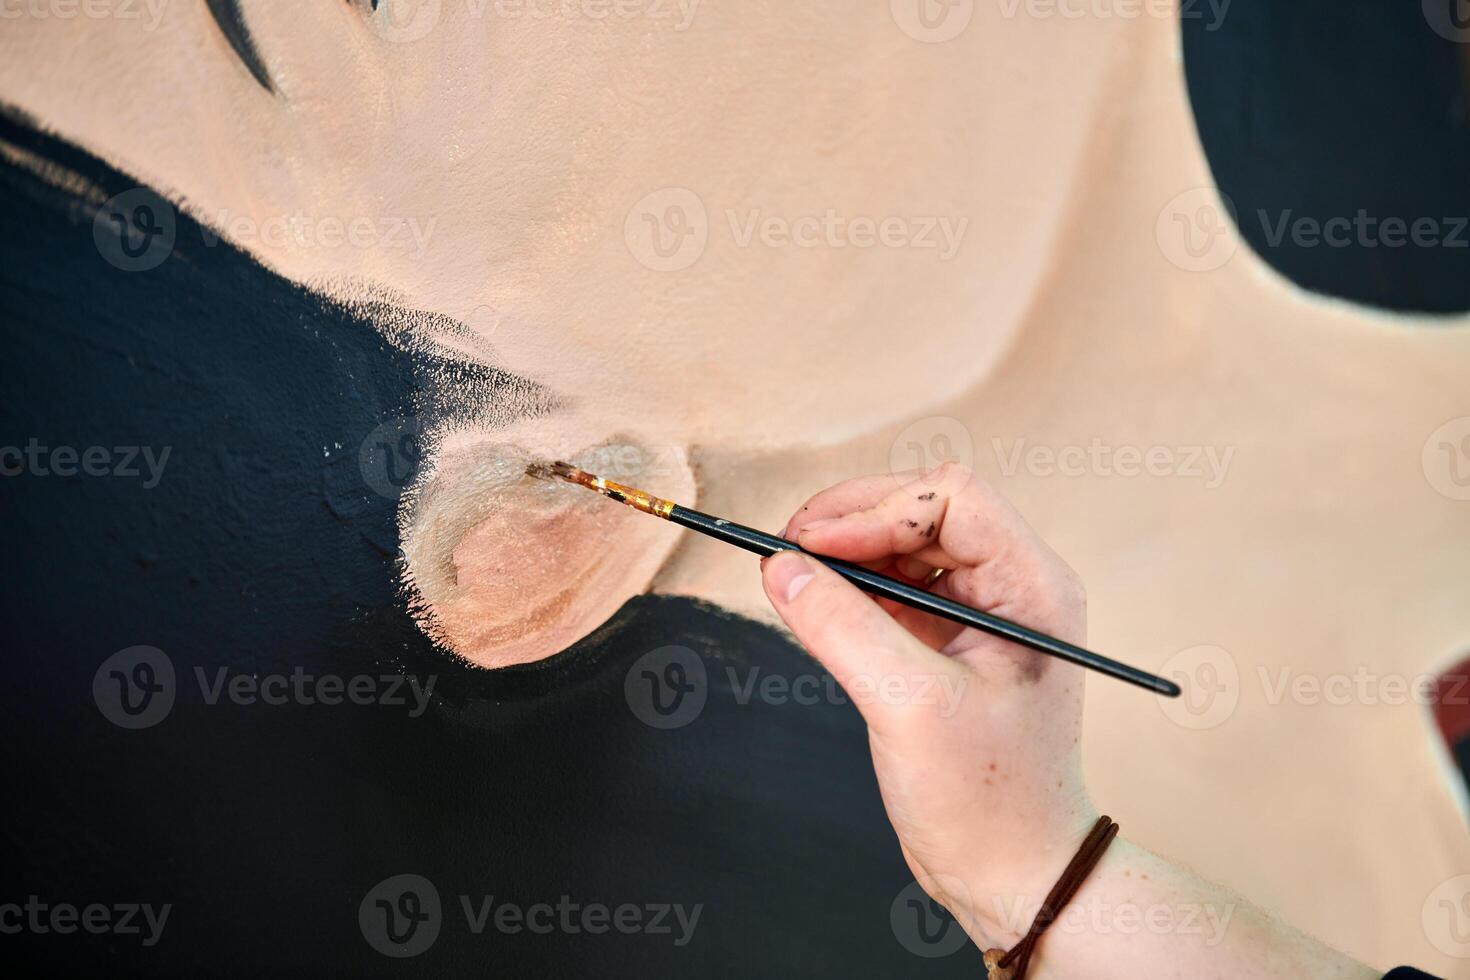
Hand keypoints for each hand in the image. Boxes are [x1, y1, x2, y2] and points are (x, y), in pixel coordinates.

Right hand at [760, 463, 1095, 945]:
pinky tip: (814, 606)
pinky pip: (892, 591)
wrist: (1014, 876)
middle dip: (852, 524)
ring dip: (845, 555)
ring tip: (792, 577)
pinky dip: (849, 590)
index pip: (951, 499)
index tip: (812, 544)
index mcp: (1031, 586)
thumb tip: (781, 567)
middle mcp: (1011, 588)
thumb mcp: (910, 706)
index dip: (876, 509)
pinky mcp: (945, 645)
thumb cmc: (990, 800)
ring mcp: (977, 616)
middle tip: (787, 552)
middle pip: (922, 511)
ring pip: (902, 548)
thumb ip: (843, 626)